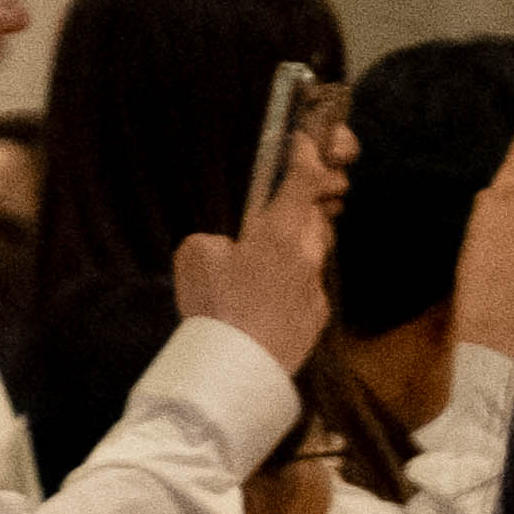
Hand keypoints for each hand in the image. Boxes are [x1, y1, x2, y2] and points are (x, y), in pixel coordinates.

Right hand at [172, 117, 345, 373]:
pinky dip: (294, 285)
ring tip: (266, 262)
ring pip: (315, 254)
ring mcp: (315, 288)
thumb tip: (228, 245)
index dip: (307, 154)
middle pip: (318, 216)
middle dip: (303, 209)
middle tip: (277, 212)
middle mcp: (306, 255)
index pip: (306, 178)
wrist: (236, 370)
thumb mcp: (196, 256)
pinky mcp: (317, 318)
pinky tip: (268, 299)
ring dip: (298, 248)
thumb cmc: (214, 309)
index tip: (303, 142)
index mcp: (278, 231)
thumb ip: (216, 238)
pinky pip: (310, 288)